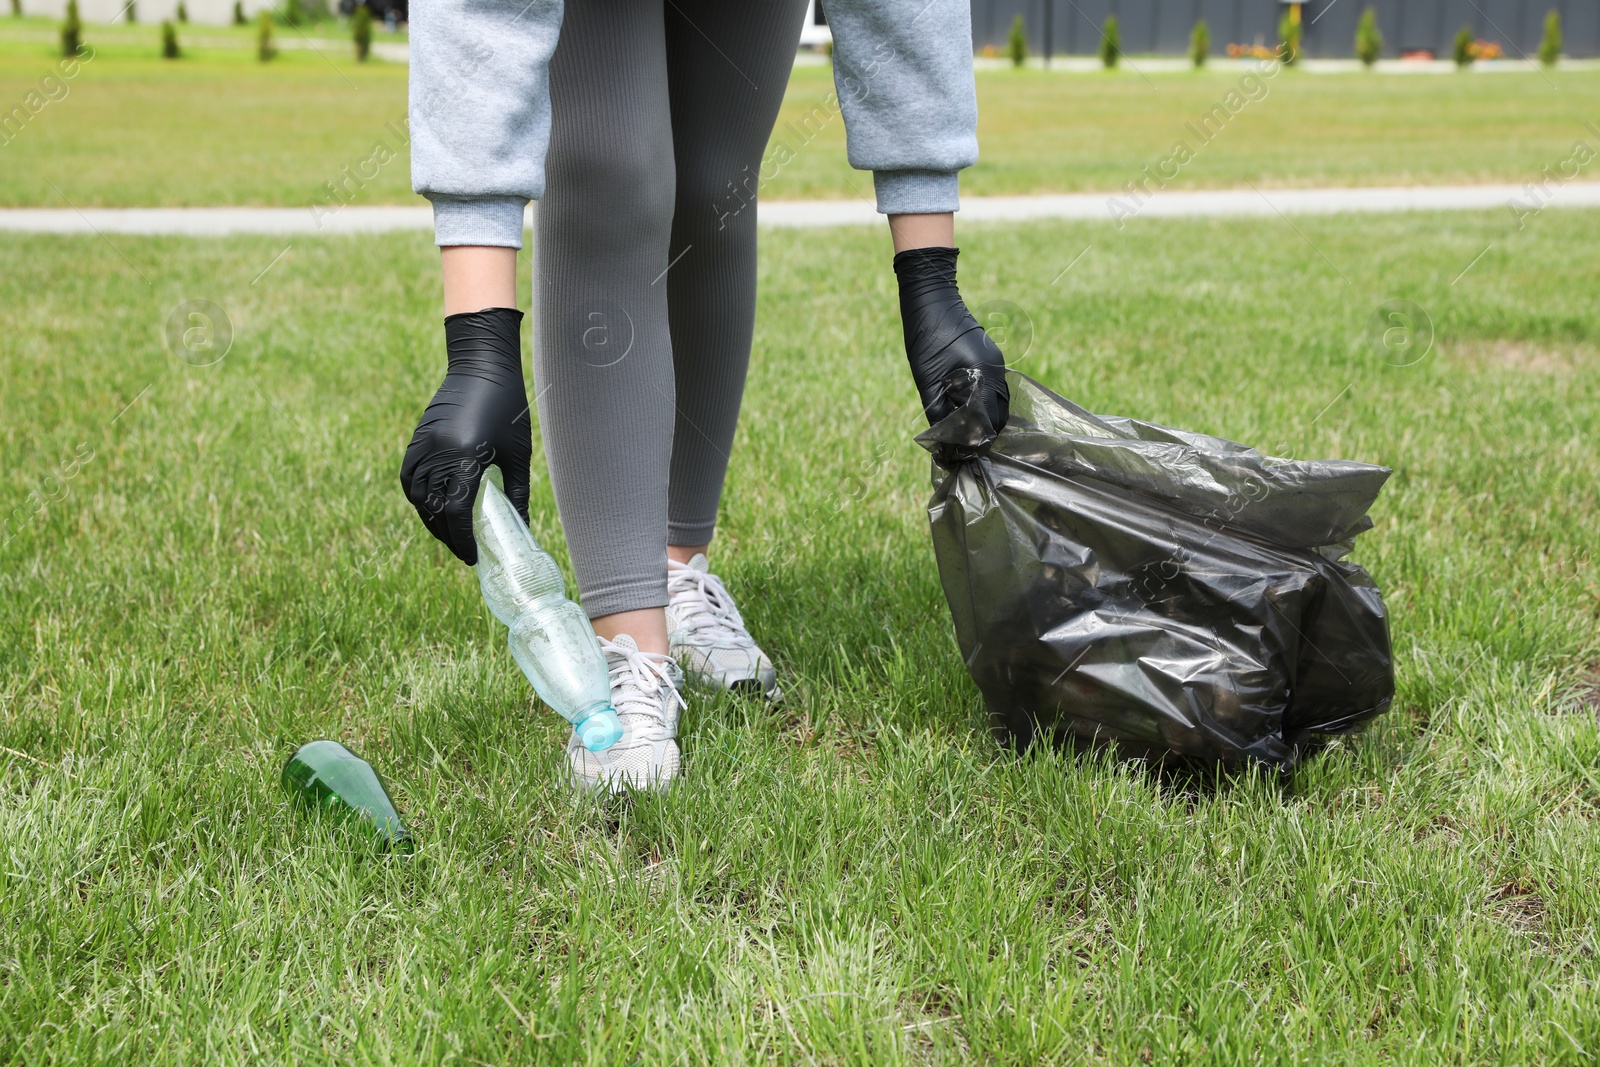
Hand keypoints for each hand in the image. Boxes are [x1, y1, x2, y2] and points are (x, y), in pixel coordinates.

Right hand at [399, 306, 531, 564]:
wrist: (483, 364)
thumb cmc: (509, 407)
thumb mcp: (518, 454)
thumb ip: (517, 494)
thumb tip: (521, 528)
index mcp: (466, 457)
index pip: (456, 512)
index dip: (462, 540)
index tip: (472, 557)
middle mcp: (439, 453)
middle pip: (434, 509)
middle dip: (447, 535)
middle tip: (463, 550)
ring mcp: (423, 444)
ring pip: (417, 496)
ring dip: (430, 519)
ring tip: (448, 533)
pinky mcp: (418, 437)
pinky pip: (408, 476)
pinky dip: (416, 497)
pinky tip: (429, 508)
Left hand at [893, 246, 1009, 444]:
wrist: (931, 296)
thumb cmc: (926, 336)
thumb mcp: (927, 379)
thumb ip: (938, 411)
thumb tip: (943, 441)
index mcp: (984, 376)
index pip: (988, 423)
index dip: (974, 444)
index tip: (959, 457)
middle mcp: (996, 372)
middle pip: (999, 417)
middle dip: (982, 436)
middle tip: (959, 451)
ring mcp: (996, 364)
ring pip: (998, 404)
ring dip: (983, 421)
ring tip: (960, 436)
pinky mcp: (989, 359)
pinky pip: (993, 390)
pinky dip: (982, 406)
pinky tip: (963, 412)